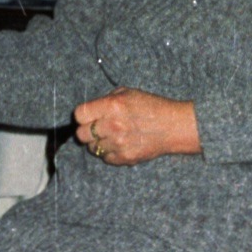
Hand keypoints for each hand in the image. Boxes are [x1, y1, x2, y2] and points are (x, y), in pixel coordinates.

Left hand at [73, 87, 200, 165]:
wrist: (173, 126)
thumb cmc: (152, 107)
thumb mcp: (129, 93)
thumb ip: (107, 99)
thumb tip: (91, 109)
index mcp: (112, 106)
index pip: (79, 114)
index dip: (83, 115)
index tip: (88, 116)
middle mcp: (112, 125)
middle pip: (81, 134)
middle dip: (87, 130)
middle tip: (98, 128)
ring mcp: (118, 144)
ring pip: (92, 148)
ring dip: (99, 143)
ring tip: (112, 136)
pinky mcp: (124, 158)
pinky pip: (105, 158)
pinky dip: (110, 153)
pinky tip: (120, 144)